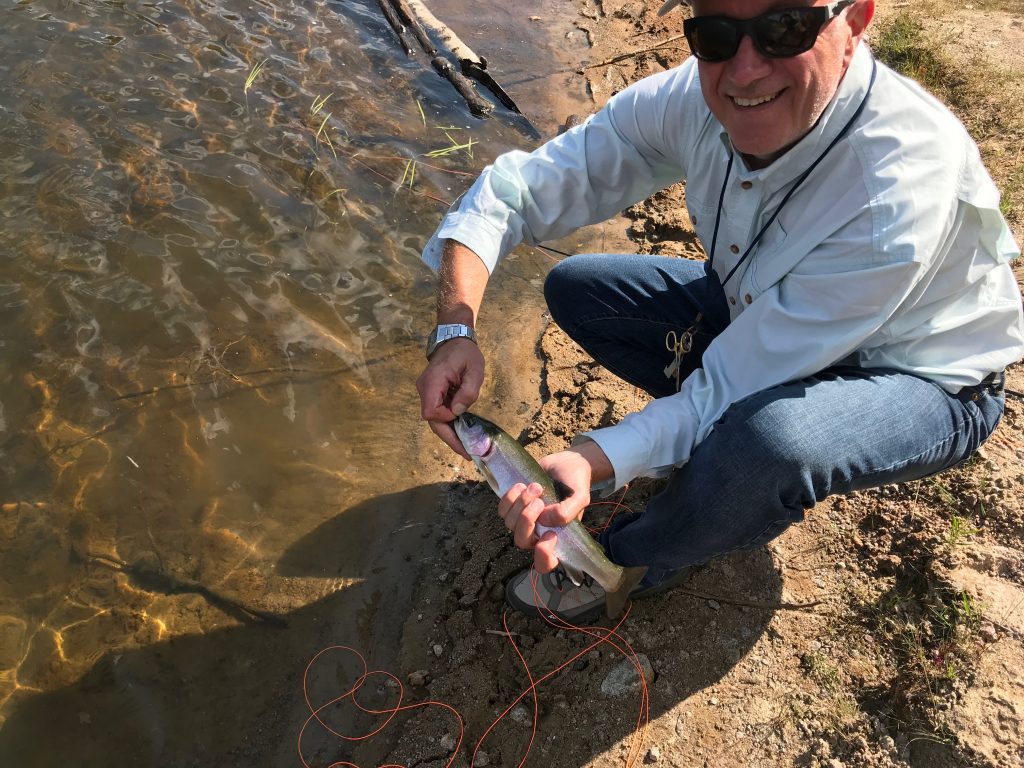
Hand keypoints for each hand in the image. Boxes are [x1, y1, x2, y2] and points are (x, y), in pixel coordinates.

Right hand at [416, 338, 483, 457]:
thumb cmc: (465, 353)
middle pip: (432, 420)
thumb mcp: (474, 369)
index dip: (446, 418)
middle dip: (449, 438)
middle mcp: (424, 388)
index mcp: (433, 381)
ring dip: (450, 433)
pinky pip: (438, 413)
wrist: (454, 340)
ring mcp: (426, 392)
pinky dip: (449, 424)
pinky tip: (462, 434)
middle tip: (467, 453)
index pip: (432, 411)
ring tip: (467, 448)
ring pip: (434, 419)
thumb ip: (468, 391)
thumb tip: (459, 412)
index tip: (461, 414)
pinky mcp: (431, 394)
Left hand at [498, 447, 607, 572]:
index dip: (543, 557)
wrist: (566, 463)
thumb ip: (568, 512)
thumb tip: (545, 520)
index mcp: (558, 537)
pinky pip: (502, 509)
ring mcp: (524, 520)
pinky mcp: (513, 506)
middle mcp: (539, 532)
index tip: (550, 535)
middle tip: (539, 501)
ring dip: (521, 504)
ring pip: (511, 524)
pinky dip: (510, 497)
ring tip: (536, 486)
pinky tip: (522, 485)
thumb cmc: (575, 482)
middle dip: (526, 521)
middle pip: (522, 541)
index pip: (545, 563)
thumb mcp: (580, 496)